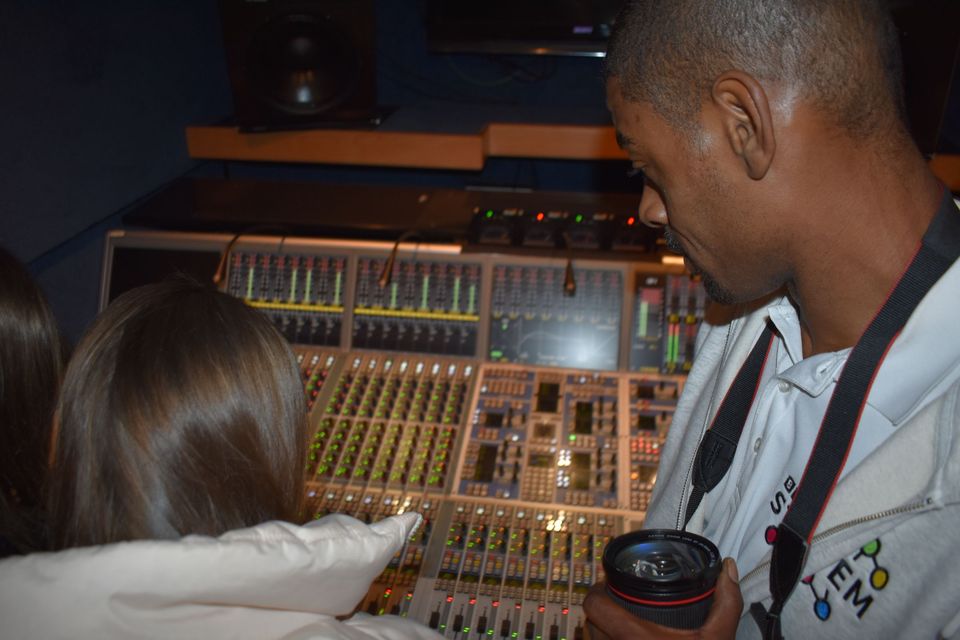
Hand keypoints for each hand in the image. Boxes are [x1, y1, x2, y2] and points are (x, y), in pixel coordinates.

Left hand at [582, 558, 742, 639]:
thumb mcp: (717, 639)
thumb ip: (725, 603)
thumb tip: (728, 567)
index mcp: (633, 637)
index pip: (594, 605)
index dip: (598, 590)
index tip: (610, 583)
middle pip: (590, 622)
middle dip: (602, 610)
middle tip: (618, 601)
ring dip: (601, 630)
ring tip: (618, 621)